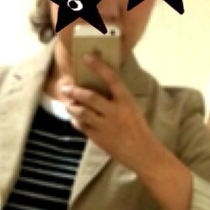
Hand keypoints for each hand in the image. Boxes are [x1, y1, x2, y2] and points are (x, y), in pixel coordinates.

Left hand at [62, 56, 159, 174]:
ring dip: (72, 106)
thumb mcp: (132, 109)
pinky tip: (75, 119)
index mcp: (126, 101)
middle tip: (66, 87)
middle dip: (75, 91)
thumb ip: (117, 99)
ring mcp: (106, 126)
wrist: (143, 153)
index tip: (86, 57)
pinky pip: (82, 126)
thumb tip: (97, 87)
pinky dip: (76, 121)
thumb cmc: (138, 129)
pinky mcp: (99, 139)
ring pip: (82, 112)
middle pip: (90, 97)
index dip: (98, 66)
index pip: (112, 78)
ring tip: (68, 104)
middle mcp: (115, 112)